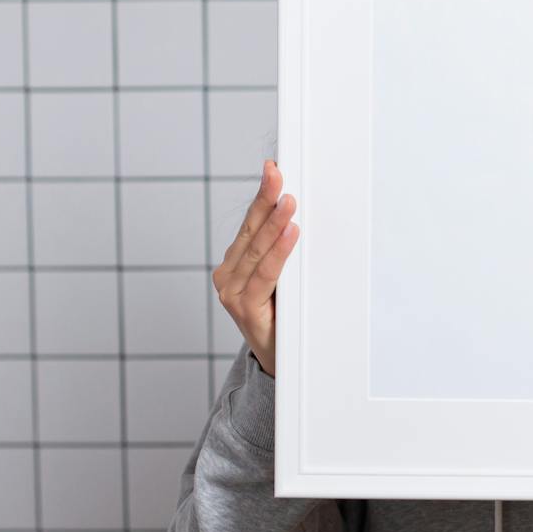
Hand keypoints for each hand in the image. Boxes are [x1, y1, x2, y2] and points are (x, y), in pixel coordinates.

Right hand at [214, 159, 298, 376]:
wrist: (278, 363)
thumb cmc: (281, 318)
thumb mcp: (281, 281)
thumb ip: (283, 254)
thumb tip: (305, 216)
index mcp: (234, 264)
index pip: (250, 223)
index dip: (261, 195)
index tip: (273, 168)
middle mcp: (227, 275)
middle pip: (250, 230)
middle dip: (266, 199)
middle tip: (278, 174)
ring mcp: (232, 292)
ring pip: (257, 250)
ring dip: (274, 222)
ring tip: (288, 200)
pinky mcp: (244, 308)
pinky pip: (265, 274)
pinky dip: (279, 252)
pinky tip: (290, 233)